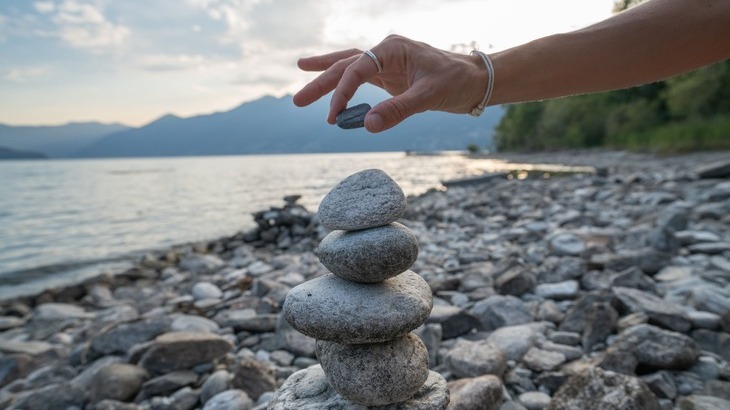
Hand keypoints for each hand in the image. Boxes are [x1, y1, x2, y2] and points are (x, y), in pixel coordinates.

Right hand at [293, 35, 487, 132]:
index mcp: (393, 48)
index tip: (334, 116)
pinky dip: (345, 84)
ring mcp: (387, 63)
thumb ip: (398, 110)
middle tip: (297, 101)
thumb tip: (368, 126)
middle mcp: (386, 51)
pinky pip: (361, 79)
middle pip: (346, 64)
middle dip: (321, 82)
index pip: (358, 69)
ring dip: (326, 77)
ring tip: (300, 78)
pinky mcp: (390, 76)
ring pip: (349, 68)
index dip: (343, 93)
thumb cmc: (456, 82)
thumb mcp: (428, 97)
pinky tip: (330, 90)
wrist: (475, 81)